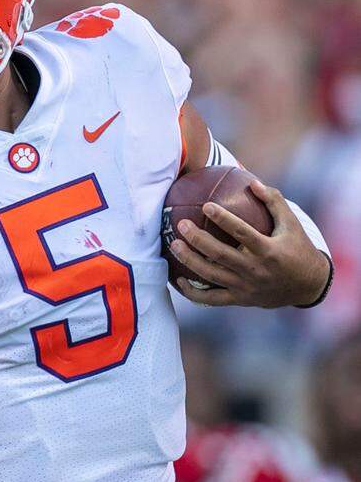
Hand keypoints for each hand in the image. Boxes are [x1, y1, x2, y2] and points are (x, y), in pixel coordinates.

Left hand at [168, 180, 330, 306]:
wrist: (308, 286)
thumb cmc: (297, 248)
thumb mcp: (292, 224)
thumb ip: (274, 201)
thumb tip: (252, 182)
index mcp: (269, 250)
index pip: (242, 232)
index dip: (223, 219)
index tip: (206, 206)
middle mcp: (256, 270)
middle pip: (220, 255)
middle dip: (197, 239)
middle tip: (181, 224)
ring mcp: (246, 287)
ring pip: (211, 276)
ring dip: (189, 261)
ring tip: (173, 245)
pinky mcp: (240, 300)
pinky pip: (212, 299)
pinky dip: (193, 292)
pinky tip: (178, 280)